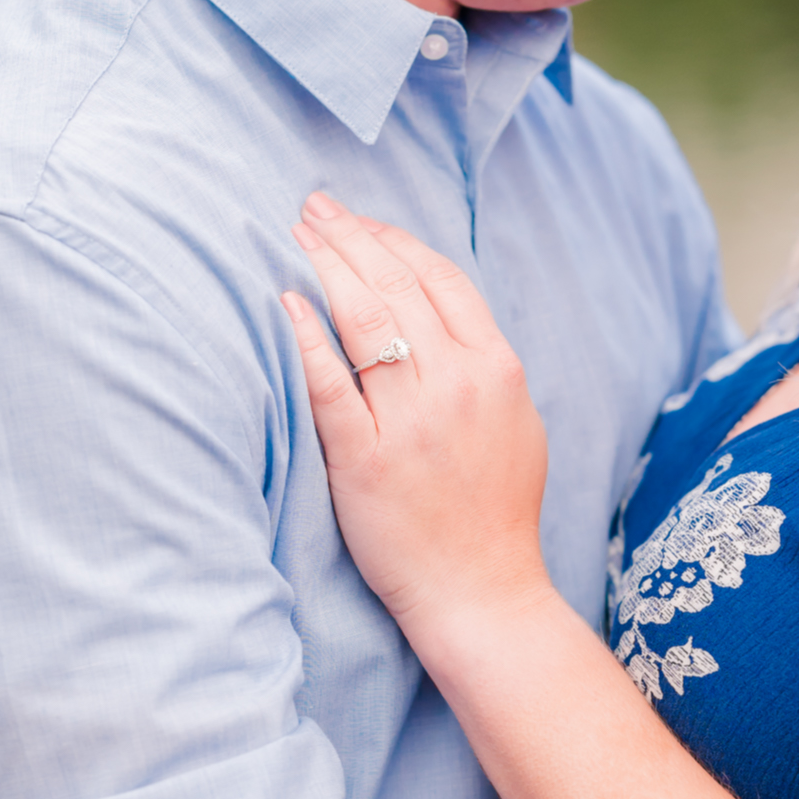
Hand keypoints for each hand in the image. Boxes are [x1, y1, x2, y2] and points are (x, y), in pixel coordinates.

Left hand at [284, 193, 552, 638]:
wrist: (483, 590)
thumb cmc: (494, 510)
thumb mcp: (514, 421)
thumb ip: (482, 363)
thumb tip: (436, 312)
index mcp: (498, 368)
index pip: (439, 276)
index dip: (392, 237)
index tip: (356, 218)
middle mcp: (457, 384)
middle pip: (395, 285)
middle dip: (348, 235)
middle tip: (310, 208)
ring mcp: (411, 422)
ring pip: (363, 321)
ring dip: (324, 267)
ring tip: (294, 235)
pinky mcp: (366, 461)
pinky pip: (330, 386)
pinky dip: (306, 338)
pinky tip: (284, 303)